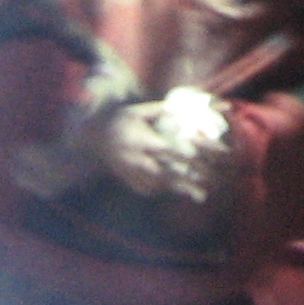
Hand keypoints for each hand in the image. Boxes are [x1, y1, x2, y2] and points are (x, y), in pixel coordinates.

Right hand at [98, 101, 232, 201]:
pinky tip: (180, 191)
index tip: (198, 156)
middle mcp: (136, 159)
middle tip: (208, 179)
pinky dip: (165, 190)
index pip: (164, 149)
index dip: (182, 153)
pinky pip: (150, 189)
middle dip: (187, 177)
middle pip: (165, 172)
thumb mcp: (138, 111)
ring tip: (201, 194)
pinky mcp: (129, 181)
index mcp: (140, 140)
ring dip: (180, 188)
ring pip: (159, 184)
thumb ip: (159, 111)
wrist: (95, 137)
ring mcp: (132, 173)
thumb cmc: (121, 120)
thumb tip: (181, 110)